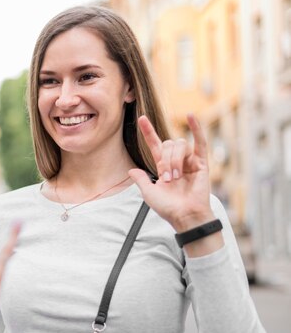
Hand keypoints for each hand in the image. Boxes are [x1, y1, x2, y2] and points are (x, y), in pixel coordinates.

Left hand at [129, 114, 215, 231]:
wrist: (185, 216)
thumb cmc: (168, 208)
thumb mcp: (149, 194)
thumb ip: (141, 180)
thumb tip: (131, 170)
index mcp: (163, 167)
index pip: (155, 145)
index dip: (148, 132)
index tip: (141, 118)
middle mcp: (176, 162)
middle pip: (168, 144)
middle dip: (165, 160)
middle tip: (167, 179)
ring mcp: (190, 162)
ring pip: (180, 145)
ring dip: (175, 160)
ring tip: (177, 177)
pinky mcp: (202, 164)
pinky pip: (201, 143)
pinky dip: (197, 128)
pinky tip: (192, 116)